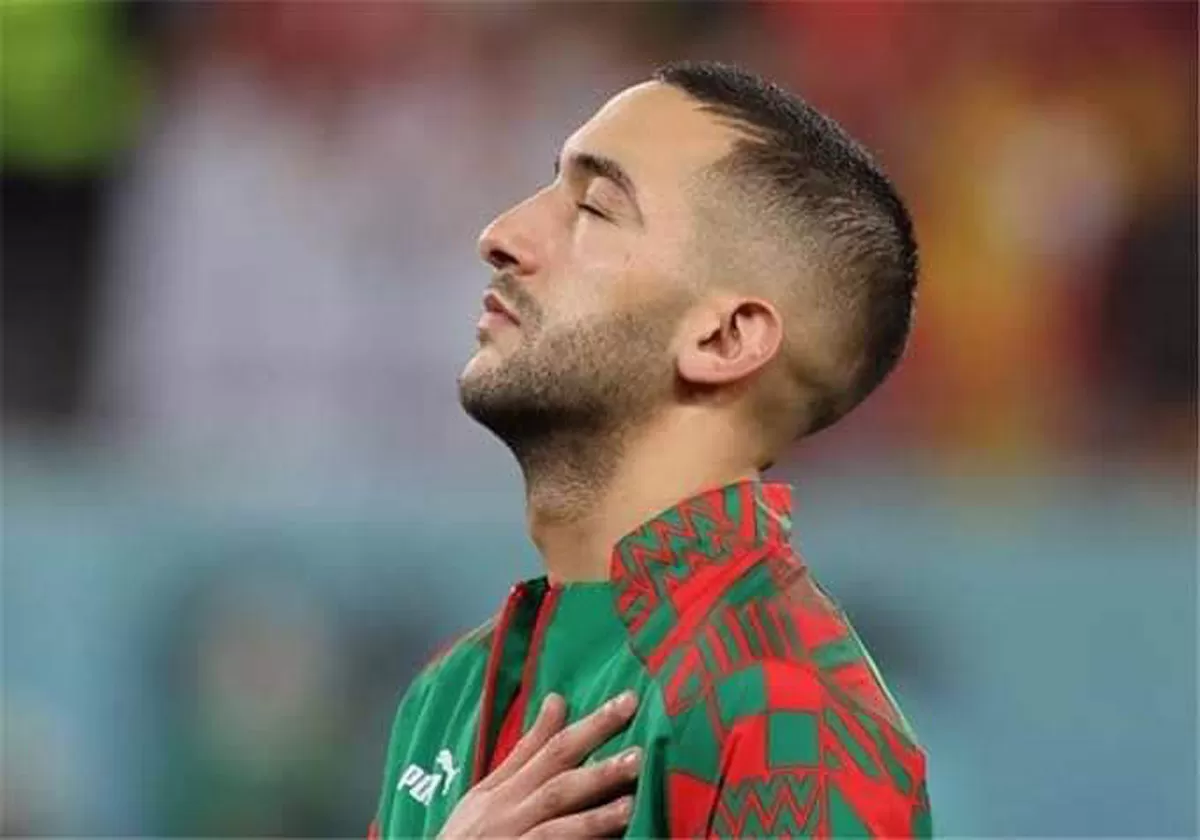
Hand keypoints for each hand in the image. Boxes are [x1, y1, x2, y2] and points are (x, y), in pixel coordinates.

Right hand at [438, 690, 640, 837]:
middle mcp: (508, 810)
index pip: (550, 748)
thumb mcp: (488, 792)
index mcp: (502, 788)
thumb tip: (557, 700)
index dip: (590, 725)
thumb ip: (526, 750)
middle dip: (598, 762)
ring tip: (630, 802)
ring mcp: (514, 839)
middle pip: (557, 776)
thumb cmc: (467, 837)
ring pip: (554, 820)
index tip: (628, 702)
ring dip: (593, 814)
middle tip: (640, 750)